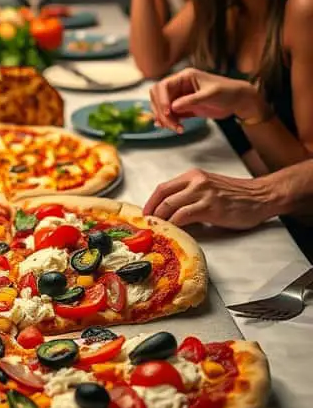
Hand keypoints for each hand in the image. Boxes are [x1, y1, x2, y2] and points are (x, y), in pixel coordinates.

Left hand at [143, 168, 268, 228]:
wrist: (261, 197)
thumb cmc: (238, 195)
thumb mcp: (210, 188)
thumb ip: (191, 195)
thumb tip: (171, 211)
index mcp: (193, 175)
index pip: (163, 187)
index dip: (150, 202)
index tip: (146, 214)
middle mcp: (196, 181)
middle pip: (162, 196)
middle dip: (151, 212)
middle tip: (147, 225)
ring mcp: (203, 193)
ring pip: (170, 205)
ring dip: (160, 220)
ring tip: (157, 230)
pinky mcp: (210, 207)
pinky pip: (183, 216)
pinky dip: (174, 224)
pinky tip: (172, 231)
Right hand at [149, 67, 262, 132]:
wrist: (239, 100)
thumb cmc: (227, 92)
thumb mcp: (210, 95)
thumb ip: (191, 100)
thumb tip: (172, 107)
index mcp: (184, 77)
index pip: (163, 86)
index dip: (161, 99)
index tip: (167, 112)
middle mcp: (180, 86)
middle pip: (159, 97)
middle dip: (161, 111)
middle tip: (172, 124)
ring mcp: (182, 97)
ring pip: (163, 107)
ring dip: (166, 119)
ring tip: (176, 129)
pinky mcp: (185, 108)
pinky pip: (171, 114)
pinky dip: (169, 121)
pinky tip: (172, 128)